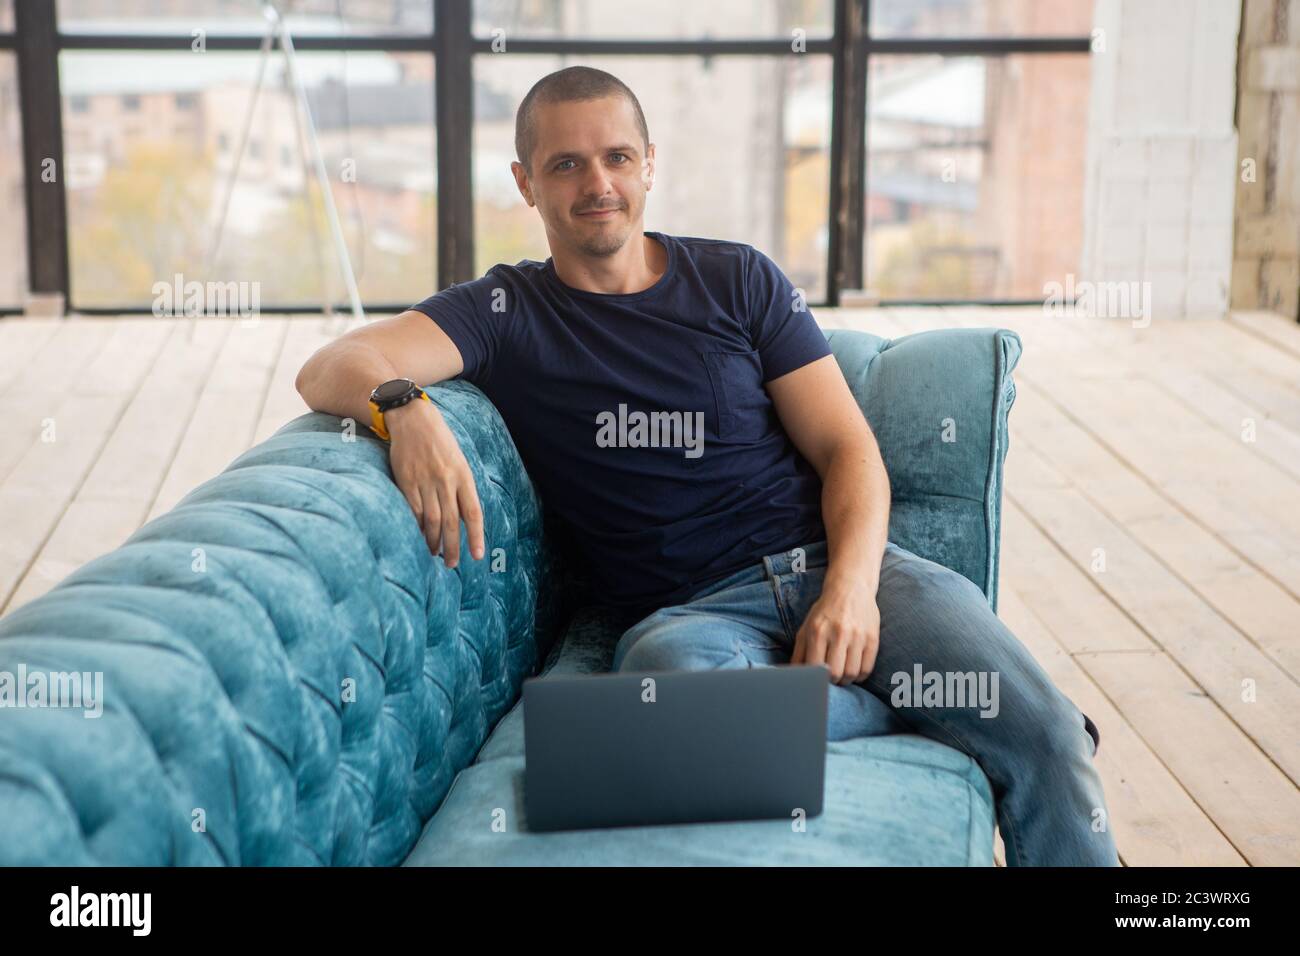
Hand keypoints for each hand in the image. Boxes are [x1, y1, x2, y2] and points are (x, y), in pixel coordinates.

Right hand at [385, 398, 485, 567]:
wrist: (413, 418)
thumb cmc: (439, 441)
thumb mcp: (458, 460)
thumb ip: (461, 487)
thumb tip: (464, 518)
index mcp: (464, 475)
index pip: (473, 513)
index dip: (476, 536)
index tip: (477, 556)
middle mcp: (446, 480)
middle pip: (452, 523)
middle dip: (452, 547)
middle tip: (451, 564)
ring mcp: (425, 481)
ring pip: (432, 521)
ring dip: (433, 541)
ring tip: (434, 553)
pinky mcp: (406, 481)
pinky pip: (414, 511)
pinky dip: (417, 527)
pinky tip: (419, 537)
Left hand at [791, 579, 880, 684]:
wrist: (851, 587)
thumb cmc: (825, 611)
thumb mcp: (806, 627)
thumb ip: (799, 652)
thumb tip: (793, 675)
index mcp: (818, 631)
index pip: (815, 667)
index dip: (814, 678)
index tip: (815, 679)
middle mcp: (838, 633)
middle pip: (835, 674)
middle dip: (831, 681)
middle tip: (829, 678)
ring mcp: (857, 636)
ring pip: (852, 674)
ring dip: (845, 680)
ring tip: (841, 675)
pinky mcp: (873, 638)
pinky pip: (867, 668)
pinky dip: (860, 676)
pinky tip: (853, 670)